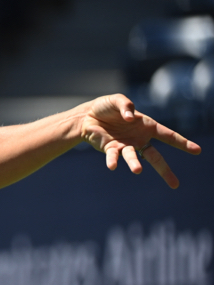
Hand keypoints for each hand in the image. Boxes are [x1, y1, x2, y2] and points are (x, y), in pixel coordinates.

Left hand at [80, 94, 201, 187]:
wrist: (86, 116)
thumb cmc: (106, 107)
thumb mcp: (118, 100)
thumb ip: (126, 105)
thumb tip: (130, 119)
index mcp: (147, 126)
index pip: (169, 135)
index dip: (183, 143)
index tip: (197, 151)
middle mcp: (139, 139)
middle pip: (155, 157)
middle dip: (165, 170)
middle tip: (175, 184)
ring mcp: (125, 146)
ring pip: (133, 158)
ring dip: (134, 164)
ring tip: (137, 170)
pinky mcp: (110, 149)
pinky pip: (113, 156)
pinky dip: (113, 161)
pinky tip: (113, 166)